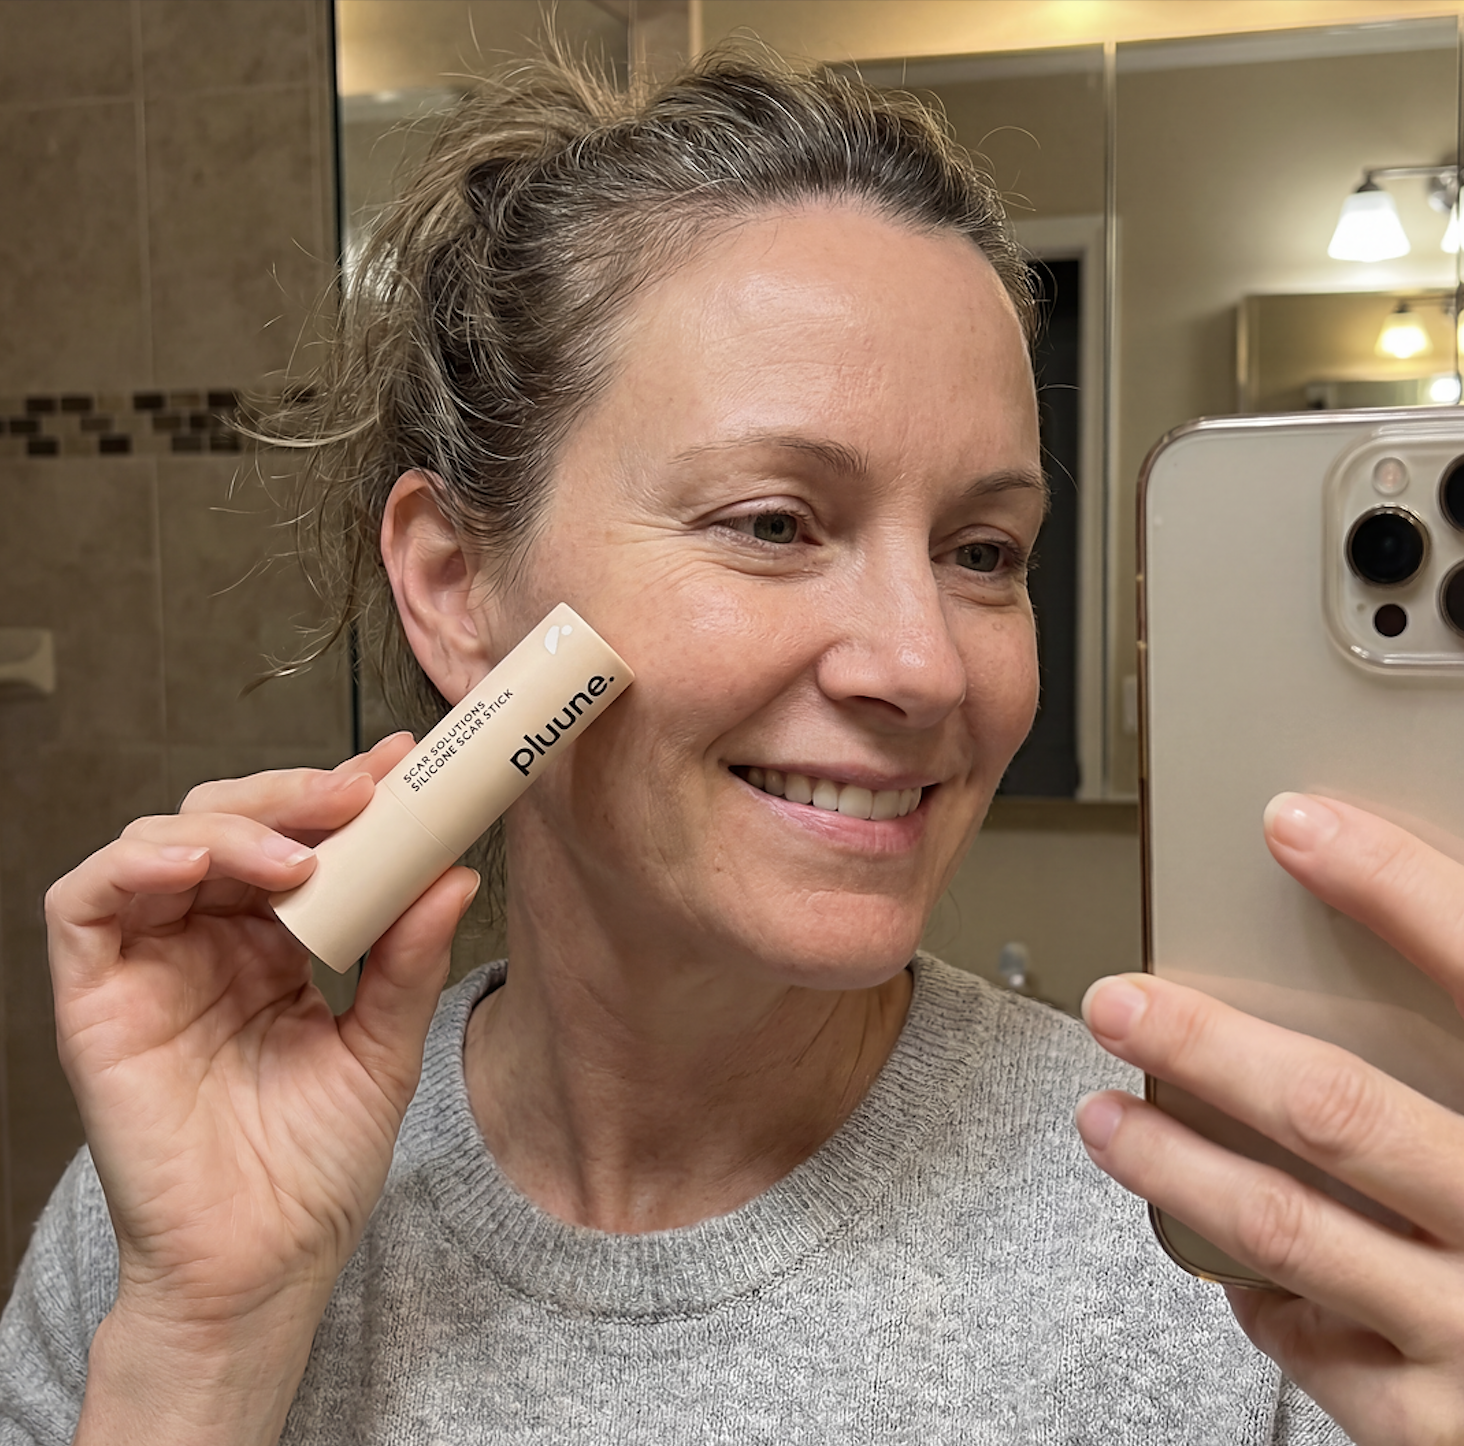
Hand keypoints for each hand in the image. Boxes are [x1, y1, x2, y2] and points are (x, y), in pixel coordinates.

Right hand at [44, 734, 478, 1442]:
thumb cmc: (316, 1167)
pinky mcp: (94, 998)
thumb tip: (455, 872)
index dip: (342, 794)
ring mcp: (149, 963)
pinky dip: (133, 864)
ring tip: (301, 852)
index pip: (299, 838)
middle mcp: (208, 939)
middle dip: (295, 794)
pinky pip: (84, 903)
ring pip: (162, 840)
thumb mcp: (383, 1048)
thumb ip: (409, 959)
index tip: (403, 763)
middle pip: (229, 821)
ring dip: (232, 824)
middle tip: (360, 793)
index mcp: (275, 944)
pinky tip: (197, 864)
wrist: (262, 1267)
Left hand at [1075, 794, 1463, 1445]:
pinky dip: (1252, 1285)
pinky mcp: (1440, 1427)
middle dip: (1207, 1049)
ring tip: (1101, 1117)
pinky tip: (1216, 1251)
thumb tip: (1399, 936)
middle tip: (1119, 1003)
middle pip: (1337, 1112)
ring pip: (1286, 1228)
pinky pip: (1311, 1343)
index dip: (1392, 890)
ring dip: (1171, 1165)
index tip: (1295, 825)